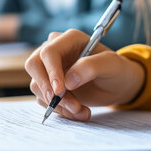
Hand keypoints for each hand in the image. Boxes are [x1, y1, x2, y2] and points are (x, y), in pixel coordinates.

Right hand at [25, 29, 144, 121]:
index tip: (60, 91)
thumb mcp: (111, 65)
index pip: (49, 52)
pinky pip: (44, 99)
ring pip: (37, 86)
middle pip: (34, 65)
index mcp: (69, 39)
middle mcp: (55, 50)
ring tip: (82, 111)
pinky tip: (79, 111)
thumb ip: (91, 67)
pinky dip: (60, 110)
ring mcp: (49, 68)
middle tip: (70, 105)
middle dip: (48, 89)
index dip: (51, 72)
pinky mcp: (49, 85)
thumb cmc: (116, 70)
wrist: (116, 85)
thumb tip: (68, 80)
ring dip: (58, 104)